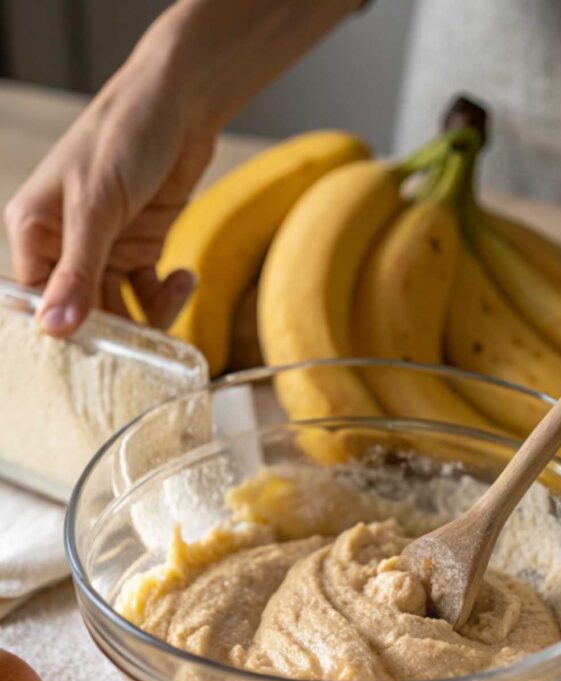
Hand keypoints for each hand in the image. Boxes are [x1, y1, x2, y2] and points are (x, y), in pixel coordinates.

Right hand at [3, 9, 214, 334]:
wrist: (181, 103)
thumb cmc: (124, 137)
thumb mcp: (97, 206)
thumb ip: (78, 270)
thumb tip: (55, 327)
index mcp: (35, 230)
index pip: (37, 299)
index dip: (62, 331)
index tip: (92, 357)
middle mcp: (66, 244)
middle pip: (81, 310)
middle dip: (112, 330)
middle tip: (142, 348)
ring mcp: (106, 247)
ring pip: (118, 306)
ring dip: (146, 316)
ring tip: (171, 301)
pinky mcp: (141, 246)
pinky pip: (148, 291)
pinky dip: (167, 295)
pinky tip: (185, 277)